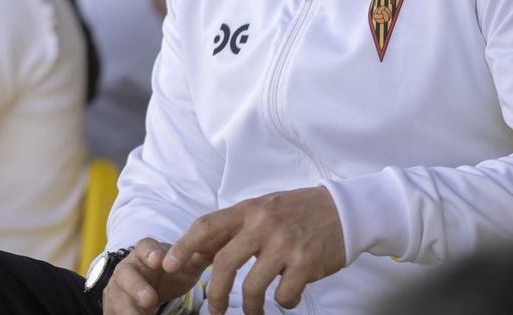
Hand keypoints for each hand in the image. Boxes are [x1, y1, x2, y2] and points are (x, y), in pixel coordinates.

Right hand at [103, 238, 202, 314]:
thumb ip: (198, 257)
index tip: (159, 261)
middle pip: (126, 274)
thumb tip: (222, 244)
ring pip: (117, 298)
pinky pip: (117, 314)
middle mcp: (128, 269)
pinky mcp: (114, 307)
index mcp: (145, 254)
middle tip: (149, 299)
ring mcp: (118, 289)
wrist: (144, 289)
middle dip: (136, 287)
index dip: (150, 253)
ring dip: (129, 310)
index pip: (144, 247)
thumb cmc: (166, 275)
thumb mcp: (183, 267)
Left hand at [163, 188, 345, 314]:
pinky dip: (283, 302)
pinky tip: (287, 295)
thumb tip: (205, 249)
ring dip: (249, 306)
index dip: (184, 246)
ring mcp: (285, 244)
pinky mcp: (306, 263)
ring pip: (252, 286)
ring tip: (253, 312)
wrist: (344, 211)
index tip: (169, 265)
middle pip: (225, 263)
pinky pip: (284, 295)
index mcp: (248, 210)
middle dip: (215, 293)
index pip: (206, 226)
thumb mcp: (264, 208)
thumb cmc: (298, 212)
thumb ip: (238, 226)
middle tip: (214, 310)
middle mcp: (263, 225)